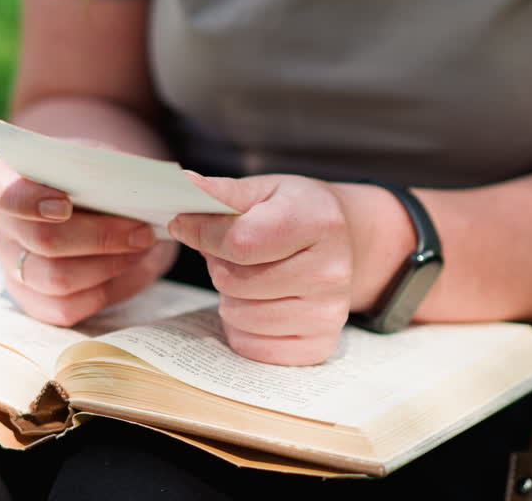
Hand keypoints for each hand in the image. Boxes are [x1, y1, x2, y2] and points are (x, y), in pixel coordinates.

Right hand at [0, 153, 176, 325]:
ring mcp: (14, 266)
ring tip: (139, 249)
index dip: (27, 200)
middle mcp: (5, 225)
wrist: (110, 207)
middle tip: (141, 231)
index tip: (66, 205)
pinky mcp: (34, 300)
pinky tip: (124, 271)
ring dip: (108, 265)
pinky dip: (103, 291)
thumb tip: (131, 191)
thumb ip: (109, 172)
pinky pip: (64, 308)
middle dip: (100, 237)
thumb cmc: (102, 178)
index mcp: (8, 179)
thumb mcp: (106, 162)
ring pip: (56, 278)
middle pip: (42, 239)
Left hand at [169, 173, 355, 365]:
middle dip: (218, 264)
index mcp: (319, 223)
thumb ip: (223, 192)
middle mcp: (330, 271)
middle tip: (232, 252)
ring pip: (238, 316)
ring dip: (229, 297)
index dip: (201, 233)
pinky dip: (242, 328)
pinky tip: (258, 303)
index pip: (240, 242)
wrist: (347, 243)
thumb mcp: (266, 189)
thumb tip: (185, 185)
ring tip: (248, 276)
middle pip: (233, 282)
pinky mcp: (319, 345)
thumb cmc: (298, 212)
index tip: (185, 225)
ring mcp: (327, 313)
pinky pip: (251, 346)